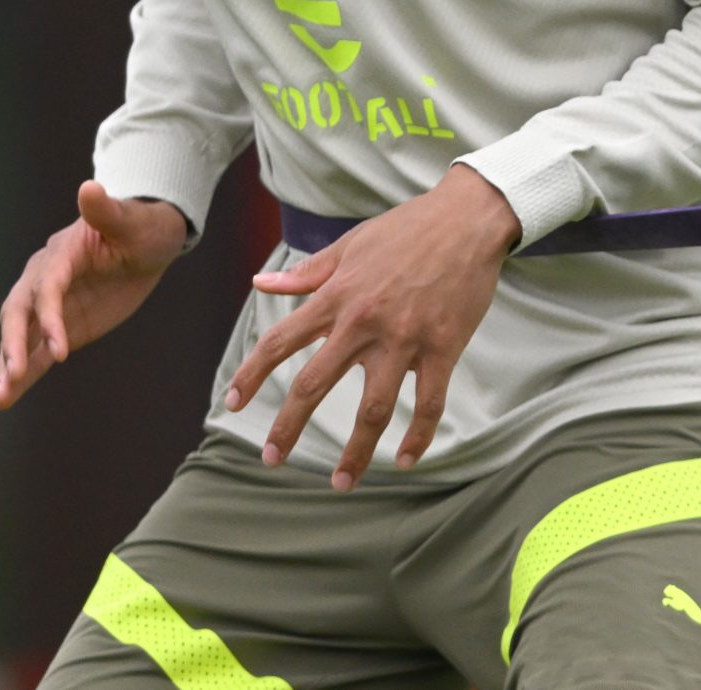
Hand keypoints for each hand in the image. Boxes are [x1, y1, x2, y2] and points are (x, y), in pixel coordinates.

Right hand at [0, 181, 189, 408]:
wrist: (146, 243)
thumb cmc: (141, 225)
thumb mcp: (131, 219)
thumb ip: (107, 210)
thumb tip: (90, 187)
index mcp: (61, 255)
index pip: (48, 288)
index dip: (49, 316)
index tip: (60, 348)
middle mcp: (45, 281)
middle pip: (20, 313)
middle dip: (14, 344)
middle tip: (15, 374)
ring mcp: (50, 308)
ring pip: (20, 337)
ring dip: (9, 366)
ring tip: (1, 397)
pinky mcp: (58, 328)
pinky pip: (36, 354)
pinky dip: (22, 375)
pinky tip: (7, 398)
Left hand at [222, 164, 520, 489]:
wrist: (469, 218)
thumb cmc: (408, 228)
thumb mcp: (350, 245)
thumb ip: (306, 274)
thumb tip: (260, 284)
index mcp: (337, 296)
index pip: (280, 341)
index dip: (250, 374)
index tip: (231, 404)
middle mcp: (363, 322)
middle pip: (314, 385)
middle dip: (288, 427)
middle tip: (271, 458)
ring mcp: (404, 338)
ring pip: (373, 409)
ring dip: (355, 453)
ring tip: (342, 482)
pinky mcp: (443, 347)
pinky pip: (428, 403)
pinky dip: (418, 436)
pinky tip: (407, 459)